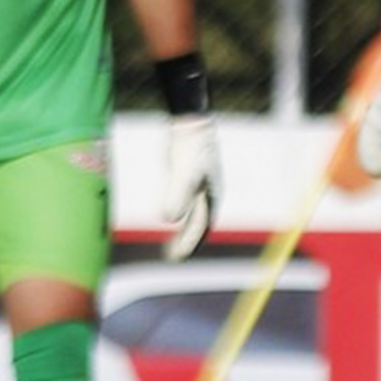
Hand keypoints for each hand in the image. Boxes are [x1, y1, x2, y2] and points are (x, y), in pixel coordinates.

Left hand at [160, 114, 219, 262]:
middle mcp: (209, 194)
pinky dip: (177, 215)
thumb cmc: (191, 148)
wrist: (190, 121)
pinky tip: (167, 217)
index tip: (176, 258)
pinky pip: (184, 204)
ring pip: (193, 216)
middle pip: (199, 224)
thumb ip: (178, 196)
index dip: (189, 243)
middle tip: (172, 258)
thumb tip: (169, 219)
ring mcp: (199, 186)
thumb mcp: (184, 174)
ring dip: (183, 232)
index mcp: (213, 195)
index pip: (201, 226)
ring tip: (169, 246)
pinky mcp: (188, 178)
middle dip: (187, 242)